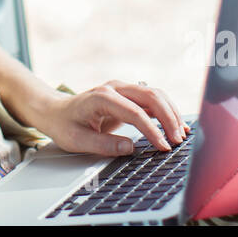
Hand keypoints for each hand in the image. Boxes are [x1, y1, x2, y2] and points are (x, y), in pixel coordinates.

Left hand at [31, 80, 190, 156]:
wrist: (56, 111)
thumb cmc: (65, 125)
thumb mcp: (77, 140)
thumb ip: (103, 145)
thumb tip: (130, 148)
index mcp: (102, 97)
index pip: (135, 112)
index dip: (152, 130)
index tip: (163, 147)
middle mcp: (114, 88)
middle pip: (150, 96)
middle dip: (168, 118)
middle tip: (177, 141)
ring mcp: (122, 89)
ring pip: (155, 95)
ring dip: (170, 113)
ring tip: (181, 135)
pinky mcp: (127, 95)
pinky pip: (152, 100)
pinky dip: (166, 111)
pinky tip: (176, 125)